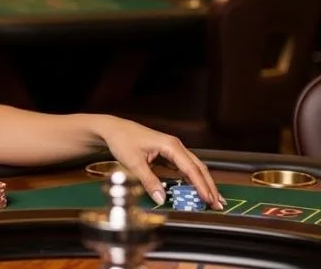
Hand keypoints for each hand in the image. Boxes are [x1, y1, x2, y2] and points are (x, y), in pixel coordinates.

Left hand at [100, 116, 223, 209]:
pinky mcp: (168, 152)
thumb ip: (149, 181)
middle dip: (209, 185)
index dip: (201, 186)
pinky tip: (196, 189)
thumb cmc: (122, 140)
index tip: (208, 199)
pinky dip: (193, 178)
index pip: (191, 169)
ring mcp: (172, 148)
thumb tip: (161, 199)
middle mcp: (175, 145)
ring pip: (194, 166)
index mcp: (170, 145)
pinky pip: (185, 166)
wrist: (112, 128)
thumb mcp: (133, 163)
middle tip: (218, 203)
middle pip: (198, 167)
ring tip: (212, 199)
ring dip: (203, 182)